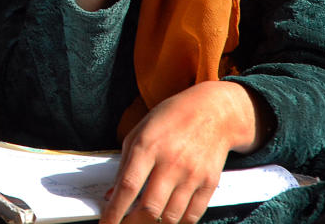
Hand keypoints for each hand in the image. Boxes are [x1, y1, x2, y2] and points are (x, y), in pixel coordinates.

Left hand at [100, 81, 266, 223]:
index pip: (128, 187)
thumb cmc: (171, 119)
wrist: (213, 111)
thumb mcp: (139, 132)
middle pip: (149, 208)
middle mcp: (170, 162)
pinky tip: (168, 221)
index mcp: (148, 147)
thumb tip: (112, 195)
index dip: (115, 210)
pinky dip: (178, 223)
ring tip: (144, 223)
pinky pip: (193, 215)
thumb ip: (124, 165)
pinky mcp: (209, 183)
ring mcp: (192, 175)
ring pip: (171, 216)